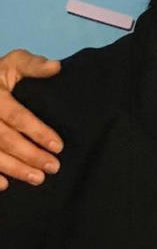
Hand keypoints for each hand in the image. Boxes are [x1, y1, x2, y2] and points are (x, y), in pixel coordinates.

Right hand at [0, 49, 62, 189]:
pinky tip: (4, 185)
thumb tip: (56, 67)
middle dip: (29, 155)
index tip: (58, 146)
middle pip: (4, 138)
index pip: (16, 116)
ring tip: (37, 178)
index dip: (37, 131)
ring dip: (13, 168)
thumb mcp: (13, 63)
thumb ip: (32, 65)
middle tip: (53, 167)